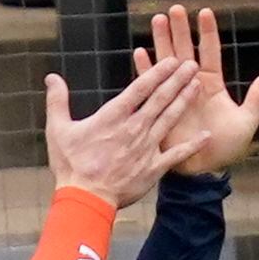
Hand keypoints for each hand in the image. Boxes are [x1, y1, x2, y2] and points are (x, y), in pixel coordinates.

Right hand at [41, 55, 205, 208]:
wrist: (86, 199)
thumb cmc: (71, 165)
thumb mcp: (58, 130)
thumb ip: (57, 101)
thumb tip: (52, 77)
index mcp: (114, 116)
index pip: (140, 88)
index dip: (157, 72)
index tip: (171, 60)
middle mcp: (134, 128)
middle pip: (160, 99)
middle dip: (178, 80)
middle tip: (192, 64)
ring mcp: (146, 148)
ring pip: (170, 120)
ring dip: (185, 101)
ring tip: (198, 85)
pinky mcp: (153, 169)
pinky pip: (176, 155)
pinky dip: (192, 145)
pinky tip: (206, 135)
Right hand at [132, 4, 258, 177]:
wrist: (204, 171)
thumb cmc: (226, 147)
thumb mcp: (246, 121)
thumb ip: (258, 95)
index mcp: (211, 84)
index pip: (210, 52)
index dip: (207, 32)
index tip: (205, 12)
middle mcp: (192, 84)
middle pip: (185, 50)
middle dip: (180, 29)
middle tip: (174, 8)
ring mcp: (175, 94)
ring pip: (167, 62)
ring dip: (162, 42)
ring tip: (157, 20)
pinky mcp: (161, 108)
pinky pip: (151, 86)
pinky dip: (146, 70)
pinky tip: (140, 53)